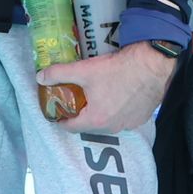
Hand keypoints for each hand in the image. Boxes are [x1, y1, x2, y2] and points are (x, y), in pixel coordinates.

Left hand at [58, 37, 174, 133]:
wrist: (152, 66)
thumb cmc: (118, 70)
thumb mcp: (84, 70)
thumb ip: (59, 74)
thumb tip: (40, 77)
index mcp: (95, 120)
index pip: (70, 127)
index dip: (60, 118)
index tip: (57, 110)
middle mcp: (112, 128)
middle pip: (88, 126)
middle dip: (79, 114)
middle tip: (75, 99)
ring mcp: (128, 125)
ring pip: (106, 123)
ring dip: (98, 113)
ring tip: (94, 96)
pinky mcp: (141, 118)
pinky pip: (122, 119)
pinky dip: (116, 111)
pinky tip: (115, 96)